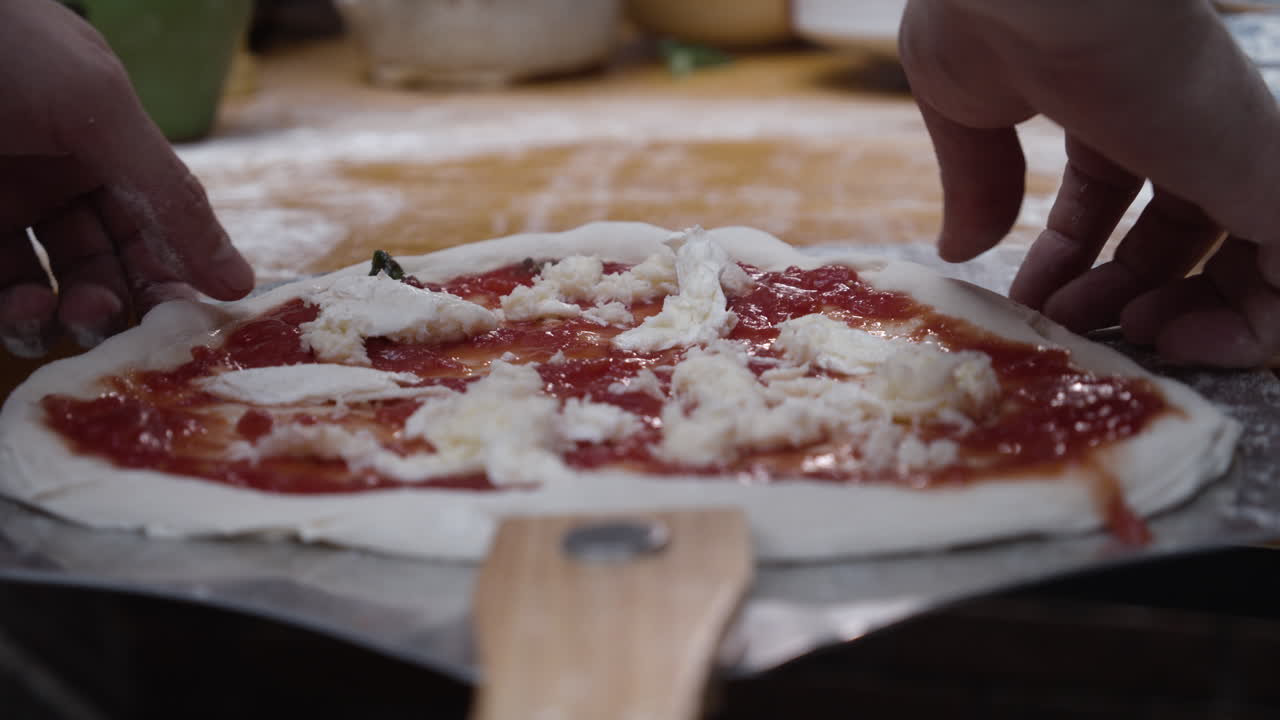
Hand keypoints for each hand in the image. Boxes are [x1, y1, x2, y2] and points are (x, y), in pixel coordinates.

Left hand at [0, 0, 253, 357]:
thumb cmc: (10, 47)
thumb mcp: (100, 109)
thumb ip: (170, 196)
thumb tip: (239, 280)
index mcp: (106, 148)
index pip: (156, 227)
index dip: (175, 272)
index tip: (189, 315)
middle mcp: (57, 182)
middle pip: (106, 264)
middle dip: (121, 299)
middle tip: (118, 319)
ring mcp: (4, 206)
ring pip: (48, 285)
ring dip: (67, 313)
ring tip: (69, 314)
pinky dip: (13, 310)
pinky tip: (25, 307)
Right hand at [899, 0, 1279, 366]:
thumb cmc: (988, 12)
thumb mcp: (961, 109)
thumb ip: (975, 179)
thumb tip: (960, 247)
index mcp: (1109, 102)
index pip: (1108, 196)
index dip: (1070, 260)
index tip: (1030, 303)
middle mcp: (1178, 124)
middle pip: (1183, 229)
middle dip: (1131, 292)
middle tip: (1078, 328)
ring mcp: (1226, 147)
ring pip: (1254, 255)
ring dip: (1198, 315)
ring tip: (1134, 335)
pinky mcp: (1267, 170)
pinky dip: (1261, 322)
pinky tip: (1190, 340)